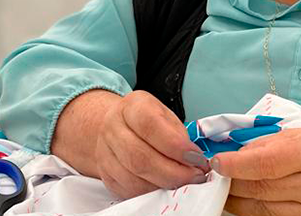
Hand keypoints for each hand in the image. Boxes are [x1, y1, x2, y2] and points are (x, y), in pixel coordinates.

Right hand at [95, 90, 210, 198]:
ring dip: (164, 185)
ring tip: (183, 183)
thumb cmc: (147, 121)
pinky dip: (151, 193)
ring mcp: (104, 153)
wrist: (116, 126)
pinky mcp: (106, 175)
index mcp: (132, 106)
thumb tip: (193, 160)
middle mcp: (113, 128)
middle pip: (140, 157)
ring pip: (134, 179)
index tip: (196, 158)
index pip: (150, 125)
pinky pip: (129, 191)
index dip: (176, 146)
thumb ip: (179, 134)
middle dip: (174, 172)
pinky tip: (165, 187)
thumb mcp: (166, 116)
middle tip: (195, 176)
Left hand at [211, 126, 300, 215]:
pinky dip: (255, 212)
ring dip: (237, 199)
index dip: (237, 163)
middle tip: (211, 175)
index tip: (216, 161)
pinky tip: (244, 203)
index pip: (269, 160)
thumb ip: (276, 143)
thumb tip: (237, 153)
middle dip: (230, 182)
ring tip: (222, 188)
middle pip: (261, 188)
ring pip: (264, 209)